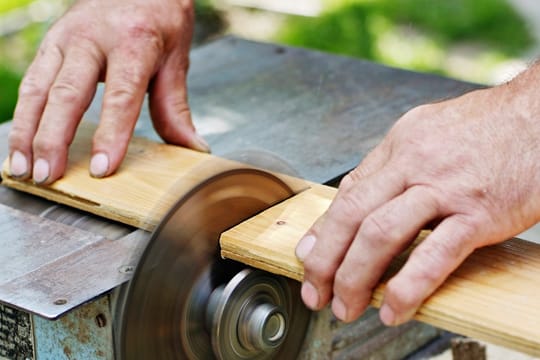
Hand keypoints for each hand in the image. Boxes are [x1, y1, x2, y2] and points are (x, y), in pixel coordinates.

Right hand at [8, 0, 207, 183]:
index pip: (121, 94)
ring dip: (27, 132)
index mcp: (133, 41)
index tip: (102, 167)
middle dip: (54, 139)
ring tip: (25, 168)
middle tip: (51, 175)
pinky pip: (30, 83)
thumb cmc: (159, 18)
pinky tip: (20, 144)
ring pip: (38, 89)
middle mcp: (92, 38)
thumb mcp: (176, 58)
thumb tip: (192, 147)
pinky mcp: (50, 44)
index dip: (111, 133)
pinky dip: (22, 116)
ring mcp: (65, 39)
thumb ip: (176, 106)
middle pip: (68, 93)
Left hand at [296, 66, 539, 325]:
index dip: (322, 230)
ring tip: (347, 306)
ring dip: (355, 276)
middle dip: (326, 260)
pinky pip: (434, 254)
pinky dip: (409, 286)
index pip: (348, 193)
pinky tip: (394, 308)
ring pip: (381, 233)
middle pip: (352, 214)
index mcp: (399, 147)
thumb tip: (359, 196)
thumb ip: (393, 167)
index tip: (307, 257)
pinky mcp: (477, 213)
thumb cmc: (487, 129)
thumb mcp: (426, 135)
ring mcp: (444, 188)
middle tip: (315, 292)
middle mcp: (413, 164)